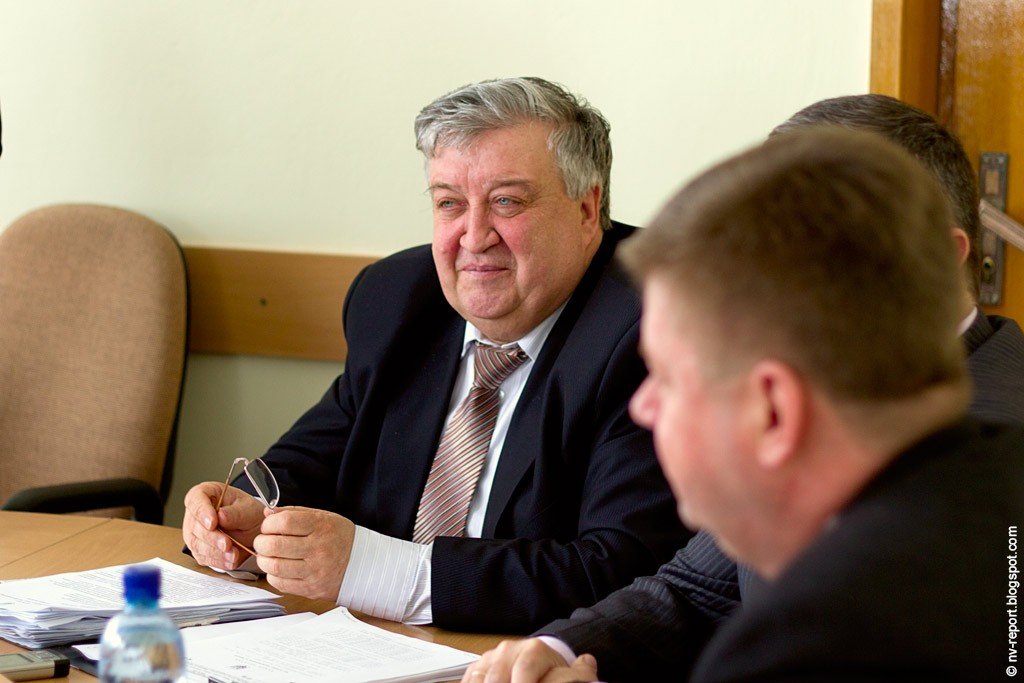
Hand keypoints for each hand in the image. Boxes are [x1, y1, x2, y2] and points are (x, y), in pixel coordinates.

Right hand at [182, 481, 263, 569]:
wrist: (254, 530)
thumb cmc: (249, 513)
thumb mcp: (249, 509)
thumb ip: (236, 513)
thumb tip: (221, 516)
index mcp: (206, 494)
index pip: (195, 500)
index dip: (202, 512)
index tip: (213, 523)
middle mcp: (196, 514)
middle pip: (194, 526)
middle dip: (212, 538)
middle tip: (227, 544)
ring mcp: (195, 533)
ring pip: (197, 545)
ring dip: (215, 552)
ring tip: (233, 555)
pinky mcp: (199, 550)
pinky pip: (204, 557)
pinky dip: (218, 561)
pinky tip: (230, 560)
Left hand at [254, 506, 355, 600]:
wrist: (363, 564)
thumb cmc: (341, 539)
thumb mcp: (324, 517)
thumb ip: (295, 513)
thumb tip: (269, 513)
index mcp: (322, 527)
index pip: (284, 522)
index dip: (269, 524)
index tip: (268, 526)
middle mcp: (318, 549)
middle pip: (275, 545)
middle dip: (261, 542)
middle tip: (263, 541)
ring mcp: (315, 571)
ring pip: (274, 566)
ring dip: (264, 560)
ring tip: (267, 555)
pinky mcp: (311, 588)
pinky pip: (280, 583)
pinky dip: (272, 575)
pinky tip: (278, 569)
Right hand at [462, 639, 598, 682]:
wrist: (536, 659)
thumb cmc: (551, 670)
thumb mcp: (568, 671)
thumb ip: (579, 671)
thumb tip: (587, 662)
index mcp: (533, 650)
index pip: (525, 668)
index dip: (524, 682)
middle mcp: (509, 650)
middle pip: (498, 676)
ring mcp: (490, 658)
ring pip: (480, 677)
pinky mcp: (477, 667)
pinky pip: (470, 678)